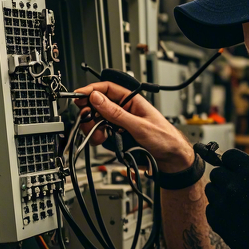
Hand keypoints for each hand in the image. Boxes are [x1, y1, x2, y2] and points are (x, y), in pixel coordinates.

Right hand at [74, 81, 194, 172]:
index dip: (91, 91)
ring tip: (99, 136)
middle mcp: (123, 110)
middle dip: (89, 113)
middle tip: (88, 121)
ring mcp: (118, 123)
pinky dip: (96, 137)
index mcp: (131, 100)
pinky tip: (103, 140)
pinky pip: (99, 132)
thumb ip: (116, 113)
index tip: (78, 96)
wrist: (170, 160)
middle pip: (97, 104)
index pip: (107, 88)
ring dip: (92, 127)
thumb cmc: (165, 139)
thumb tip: (97, 98)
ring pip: (96, 120)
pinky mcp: (116, 135)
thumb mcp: (139, 125)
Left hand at [204, 149, 248, 248]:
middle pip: (217, 172)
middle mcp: (234, 184)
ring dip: (220, 194)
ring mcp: (222, 202)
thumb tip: (240, 166)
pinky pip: (210, 206)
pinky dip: (218, 210)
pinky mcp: (215, 218)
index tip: (234, 169)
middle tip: (236, 190)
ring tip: (234, 205)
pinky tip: (232, 217)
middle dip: (225, 179)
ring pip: (211, 188)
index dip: (231, 163)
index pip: (229, 156)